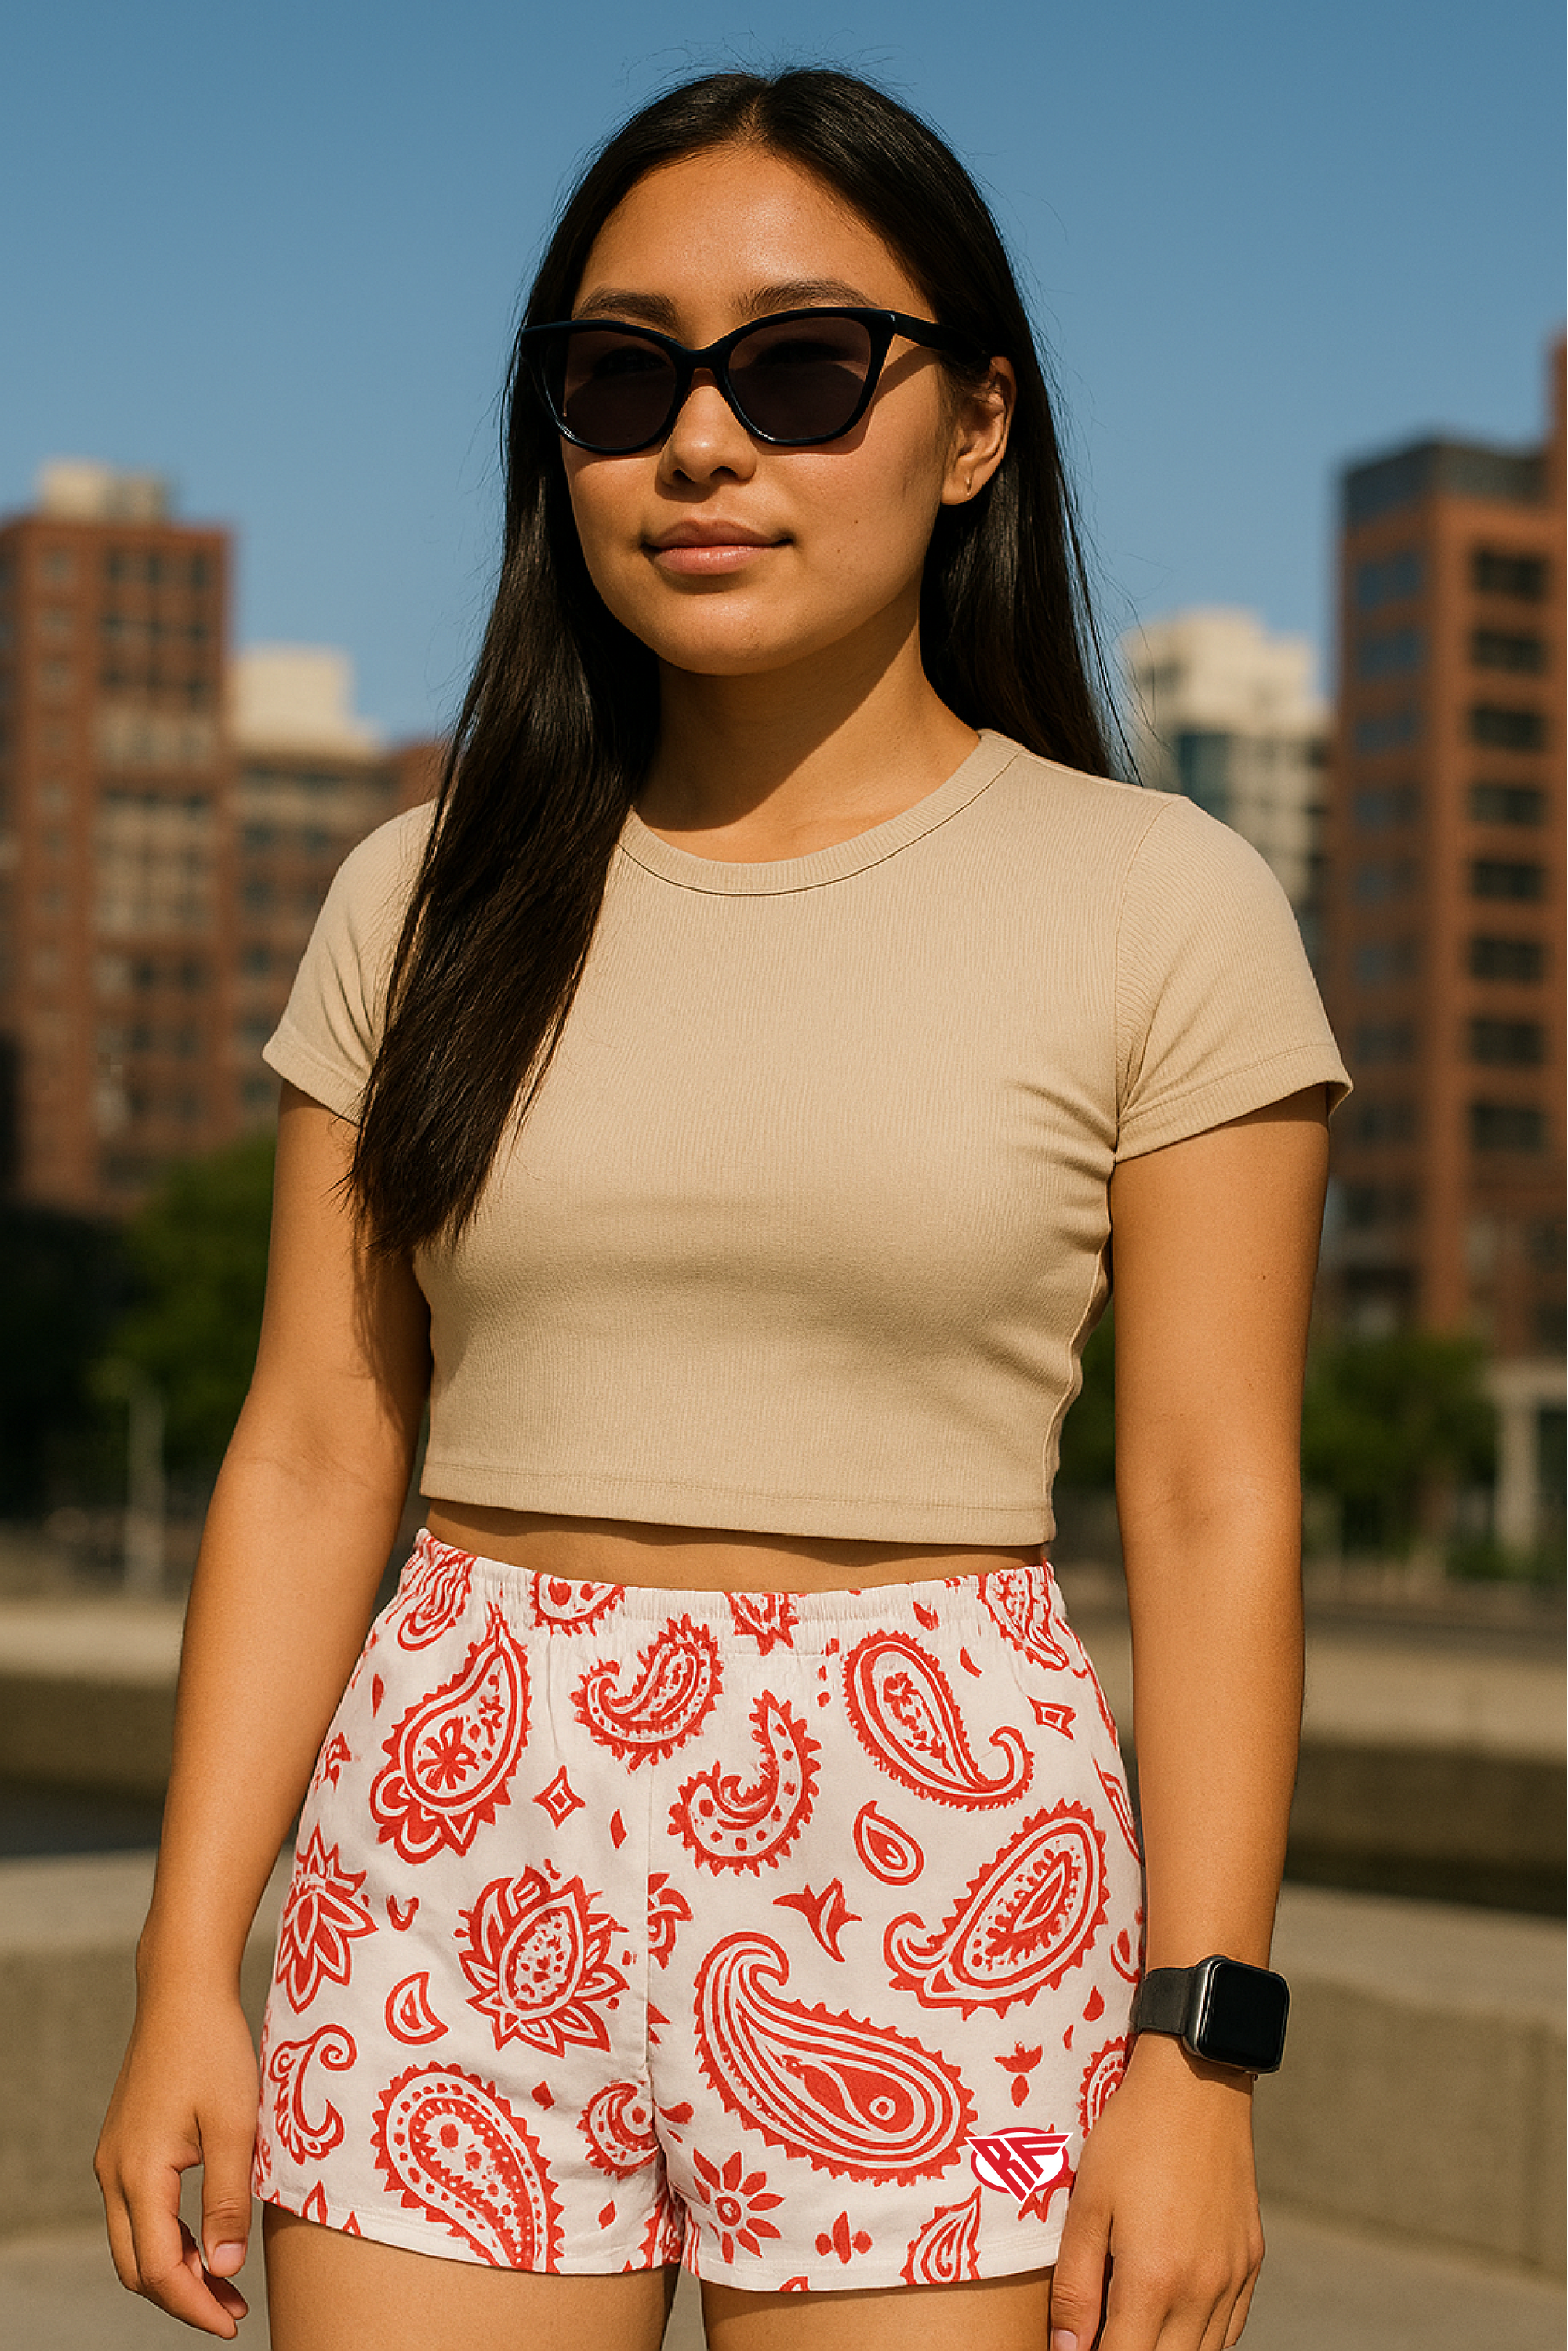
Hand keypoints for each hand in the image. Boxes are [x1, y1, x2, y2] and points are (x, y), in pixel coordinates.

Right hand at [96, 1982, 260, 2338]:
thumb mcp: (234, 2125)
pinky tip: (206, 2240)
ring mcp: (116, 2159)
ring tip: (224, 2283)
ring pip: (134, 2241)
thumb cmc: (213, 2049)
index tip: (231, 2324)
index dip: (194, 2305)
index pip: (159, 2269)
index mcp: (139, 2173)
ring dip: (176, 2269)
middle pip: (136, 2267)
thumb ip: (227, 2199)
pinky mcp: (127, 2145)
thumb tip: (224, 2270)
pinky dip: (169, 2237)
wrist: (183, 1991)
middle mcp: (115, 2173)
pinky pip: (139, 2212)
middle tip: (231, 2310)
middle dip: (181, 2298)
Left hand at [1048, 2033, 1264, 2350]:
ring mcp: (1233, 2278)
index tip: (1076, 2349)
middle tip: (1101, 2330)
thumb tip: (1066, 2350)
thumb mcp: (1088, 2204)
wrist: (1197, 2085)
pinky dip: (1201, 2338)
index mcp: (1155, 2279)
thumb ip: (1076, 2286)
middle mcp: (1203, 2290)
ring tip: (1132, 2324)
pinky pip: (1230, 2329)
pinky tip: (1173, 2317)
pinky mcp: (1251, 2262)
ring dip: (1166, 2350)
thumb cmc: (1131, 2138)